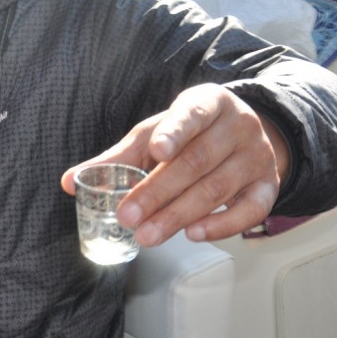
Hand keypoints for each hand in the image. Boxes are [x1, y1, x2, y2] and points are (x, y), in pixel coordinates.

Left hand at [60, 83, 287, 245]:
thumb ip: (116, 157)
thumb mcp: (156, 133)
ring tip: (148, 234)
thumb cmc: (191, 132)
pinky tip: (193, 234)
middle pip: (196, 161)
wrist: (245, 131)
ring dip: (179, 215)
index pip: (191, 115)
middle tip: (129, 215)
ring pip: (218, 188)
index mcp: (207, 103)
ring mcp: (256, 156)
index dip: (174, 132)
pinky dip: (222, 225)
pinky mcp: (267, 185)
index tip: (156, 151)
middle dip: (159, 192)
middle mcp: (237, 126)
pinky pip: (250, 210)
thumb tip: (68, 181)